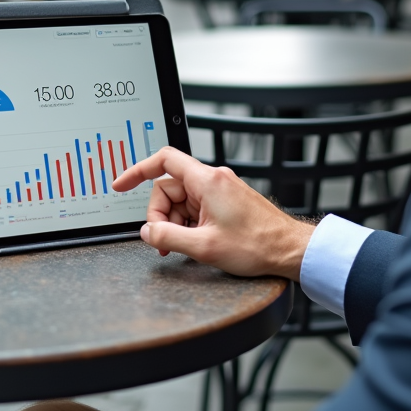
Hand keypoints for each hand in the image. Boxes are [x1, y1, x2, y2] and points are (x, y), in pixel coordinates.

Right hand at [112, 147, 314, 279]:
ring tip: (182, 246)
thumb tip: (147, 232)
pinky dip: (188, 224)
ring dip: (175, 223)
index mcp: (207, 181)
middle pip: (169, 187)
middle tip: (163, 241)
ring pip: (182, 200)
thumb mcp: (204, 246)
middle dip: (160, 215)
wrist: (288, 250)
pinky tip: (195, 242)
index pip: (163, 160)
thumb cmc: (257, 245)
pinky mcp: (226, 202)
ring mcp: (221, 190)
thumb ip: (168, 237)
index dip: (137, 170)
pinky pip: (196, 208)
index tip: (121, 185)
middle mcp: (214, 180)